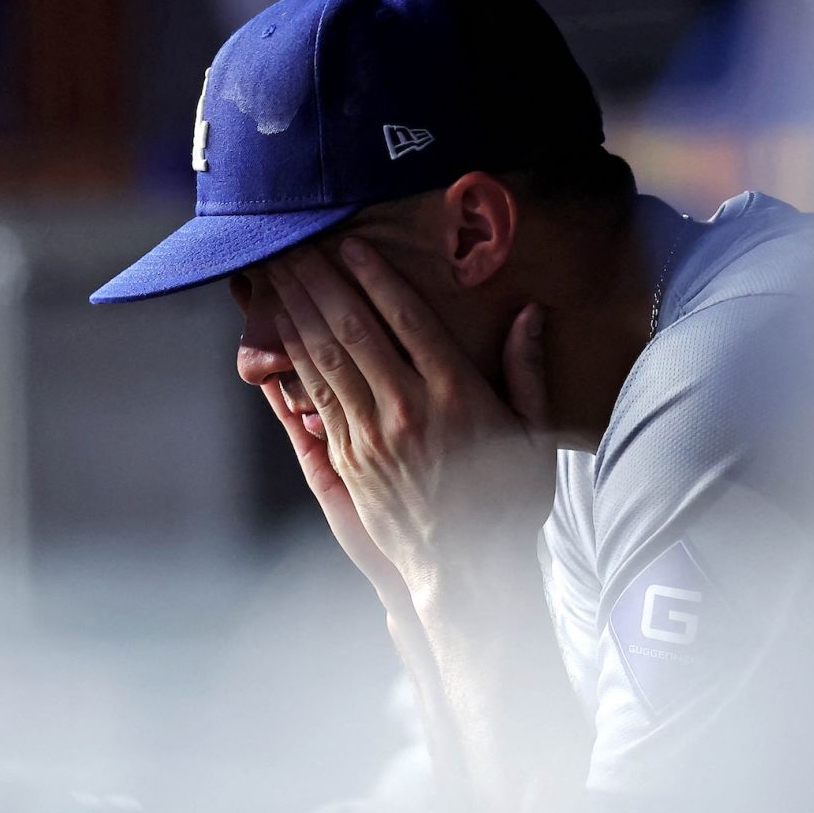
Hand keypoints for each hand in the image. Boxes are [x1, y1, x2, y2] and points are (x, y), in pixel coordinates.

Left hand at [266, 238, 555, 617]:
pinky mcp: (349, 461)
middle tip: (294, 244)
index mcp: (459, 393)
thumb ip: (528, 369)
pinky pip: (317, 400)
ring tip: (277, 275)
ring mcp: (374, 436)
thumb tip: (530, 313)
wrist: (469, 568)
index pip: (409, 319)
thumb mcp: (536, 433)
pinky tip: (281, 335)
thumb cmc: (510, 499)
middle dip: (321, 282)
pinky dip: (296, 361)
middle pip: (356, 329)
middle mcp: (410, 409)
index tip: (352, 245)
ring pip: (328, 359)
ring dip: (299, 312)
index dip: (377, 278)